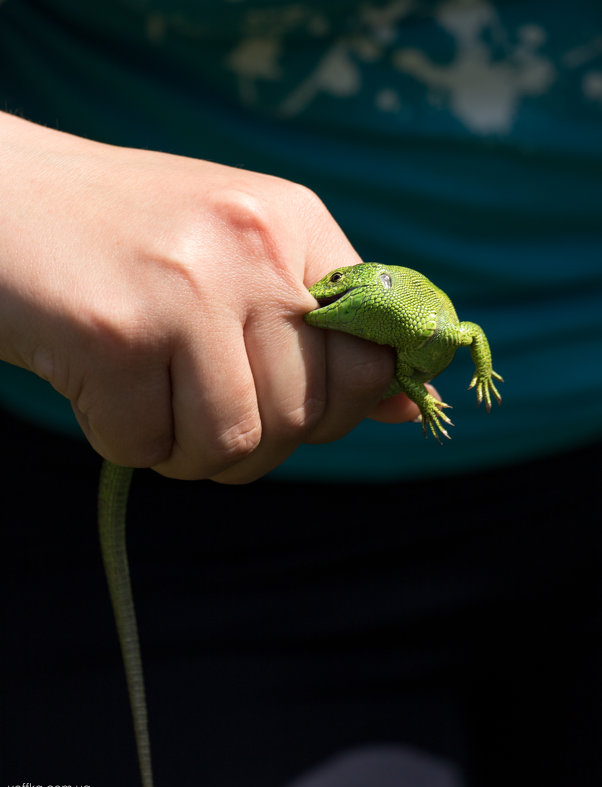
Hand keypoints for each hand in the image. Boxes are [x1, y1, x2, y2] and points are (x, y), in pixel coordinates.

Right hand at [0, 113, 419, 481]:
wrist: (1, 198)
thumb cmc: (128, 240)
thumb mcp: (238, 258)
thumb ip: (323, 329)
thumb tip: (410, 406)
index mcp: (293, 225)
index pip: (373, 357)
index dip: (340, 407)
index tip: (289, 404)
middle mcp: (252, 248)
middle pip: (305, 414)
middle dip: (254, 441)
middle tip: (200, 411)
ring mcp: (186, 288)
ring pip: (235, 442)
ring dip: (188, 451)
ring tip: (153, 404)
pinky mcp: (116, 333)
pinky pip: (148, 447)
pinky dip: (125, 441)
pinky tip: (101, 390)